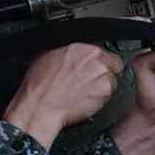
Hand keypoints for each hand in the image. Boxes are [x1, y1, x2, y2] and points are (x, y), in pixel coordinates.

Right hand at [3, 43, 122, 148]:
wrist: (42, 105)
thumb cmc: (41, 85)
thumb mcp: (50, 58)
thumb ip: (70, 54)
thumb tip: (75, 56)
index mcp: (82, 49)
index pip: (103, 51)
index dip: (100, 61)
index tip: (95, 67)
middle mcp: (96, 60)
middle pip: (114, 64)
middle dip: (105, 73)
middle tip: (93, 82)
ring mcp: (102, 76)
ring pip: (112, 81)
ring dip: (103, 87)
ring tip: (86, 93)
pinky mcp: (105, 92)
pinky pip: (108, 95)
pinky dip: (101, 99)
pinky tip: (86, 100)